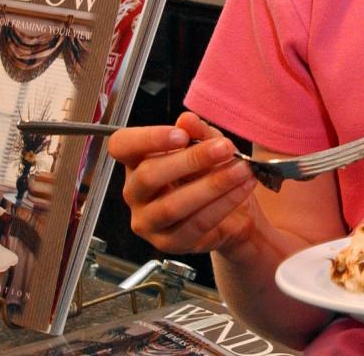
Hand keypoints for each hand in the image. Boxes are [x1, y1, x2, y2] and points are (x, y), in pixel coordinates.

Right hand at [108, 111, 259, 256]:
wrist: (233, 211)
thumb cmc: (210, 172)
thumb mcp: (209, 145)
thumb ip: (198, 133)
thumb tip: (187, 120)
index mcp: (137, 161)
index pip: (121, 146)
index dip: (147, 138)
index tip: (181, 134)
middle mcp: (135, 192)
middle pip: (148, 175)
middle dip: (191, 160)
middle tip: (224, 148)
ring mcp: (147, 221)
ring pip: (171, 205)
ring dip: (211, 185)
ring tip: (240, 170)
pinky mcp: (168, 243)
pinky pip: (194, 224)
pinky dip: (223, 204)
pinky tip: (242, 189)